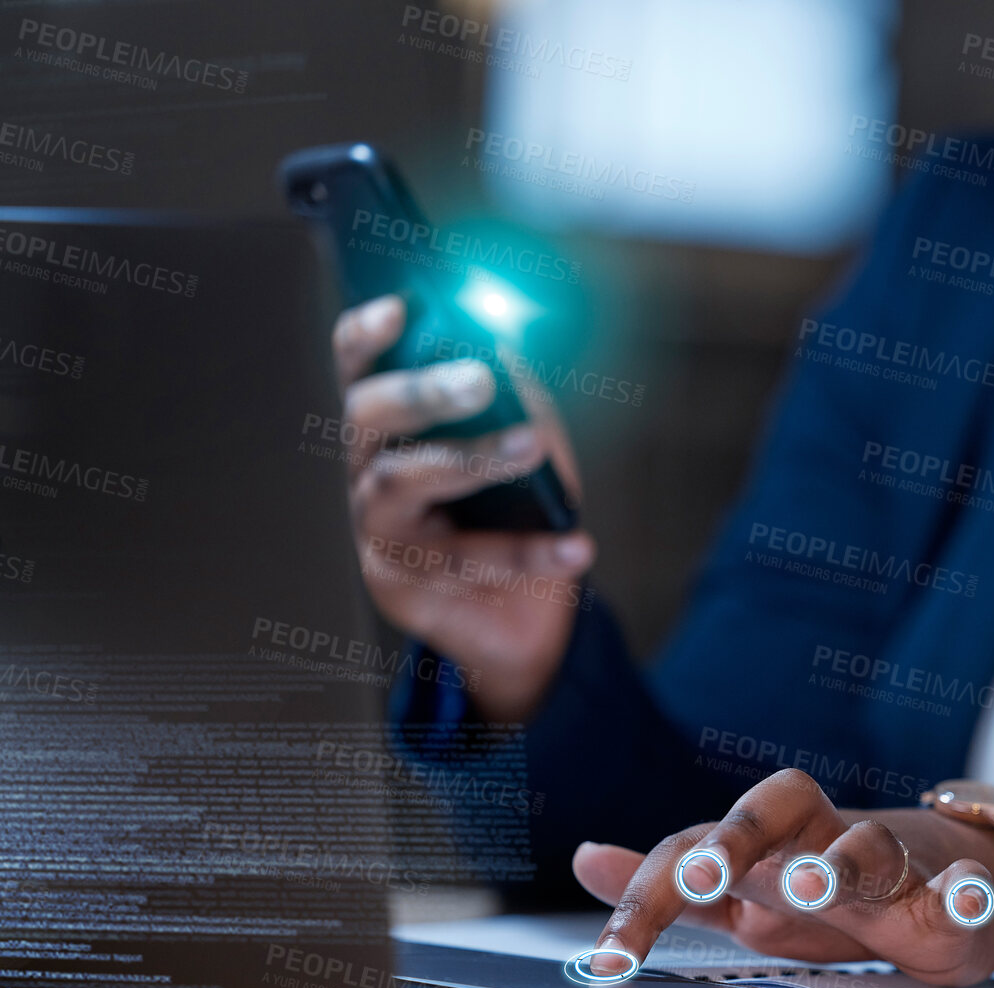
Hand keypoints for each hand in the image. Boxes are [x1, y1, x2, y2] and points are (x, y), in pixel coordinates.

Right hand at [334, 295, 591, 721]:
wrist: (519, 617)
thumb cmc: (514, 513)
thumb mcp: (525, 444)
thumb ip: (517, 398)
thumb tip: (512, 344)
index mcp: (391, 426)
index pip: (360, 368)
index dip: (368, 335)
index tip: (401, 308)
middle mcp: (368, 468)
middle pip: (369, 416)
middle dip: (421, 391)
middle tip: (479, 380)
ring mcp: (376, 527)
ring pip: (404, 482)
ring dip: (472, 458)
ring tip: (532, 445)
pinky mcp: (398, 583)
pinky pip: (462, 560)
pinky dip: (529, 550)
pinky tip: (577, 544)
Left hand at [571, 768, 993, 986]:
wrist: (944, 876)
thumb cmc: (830, 888)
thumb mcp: (743, 892)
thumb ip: (671, 879)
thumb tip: (586, 857)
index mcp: (763, 845)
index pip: (693, 849)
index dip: (646, 896)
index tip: (611, 959)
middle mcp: (820, 838)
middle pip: (774, 812)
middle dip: (736, 839)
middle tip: (703, 874)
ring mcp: (889, 861)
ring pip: (866, 842)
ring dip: (839, 860)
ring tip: (815, 885)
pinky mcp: (951, 896)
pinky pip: (963, 887)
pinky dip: (966, 892)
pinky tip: (967, 900)